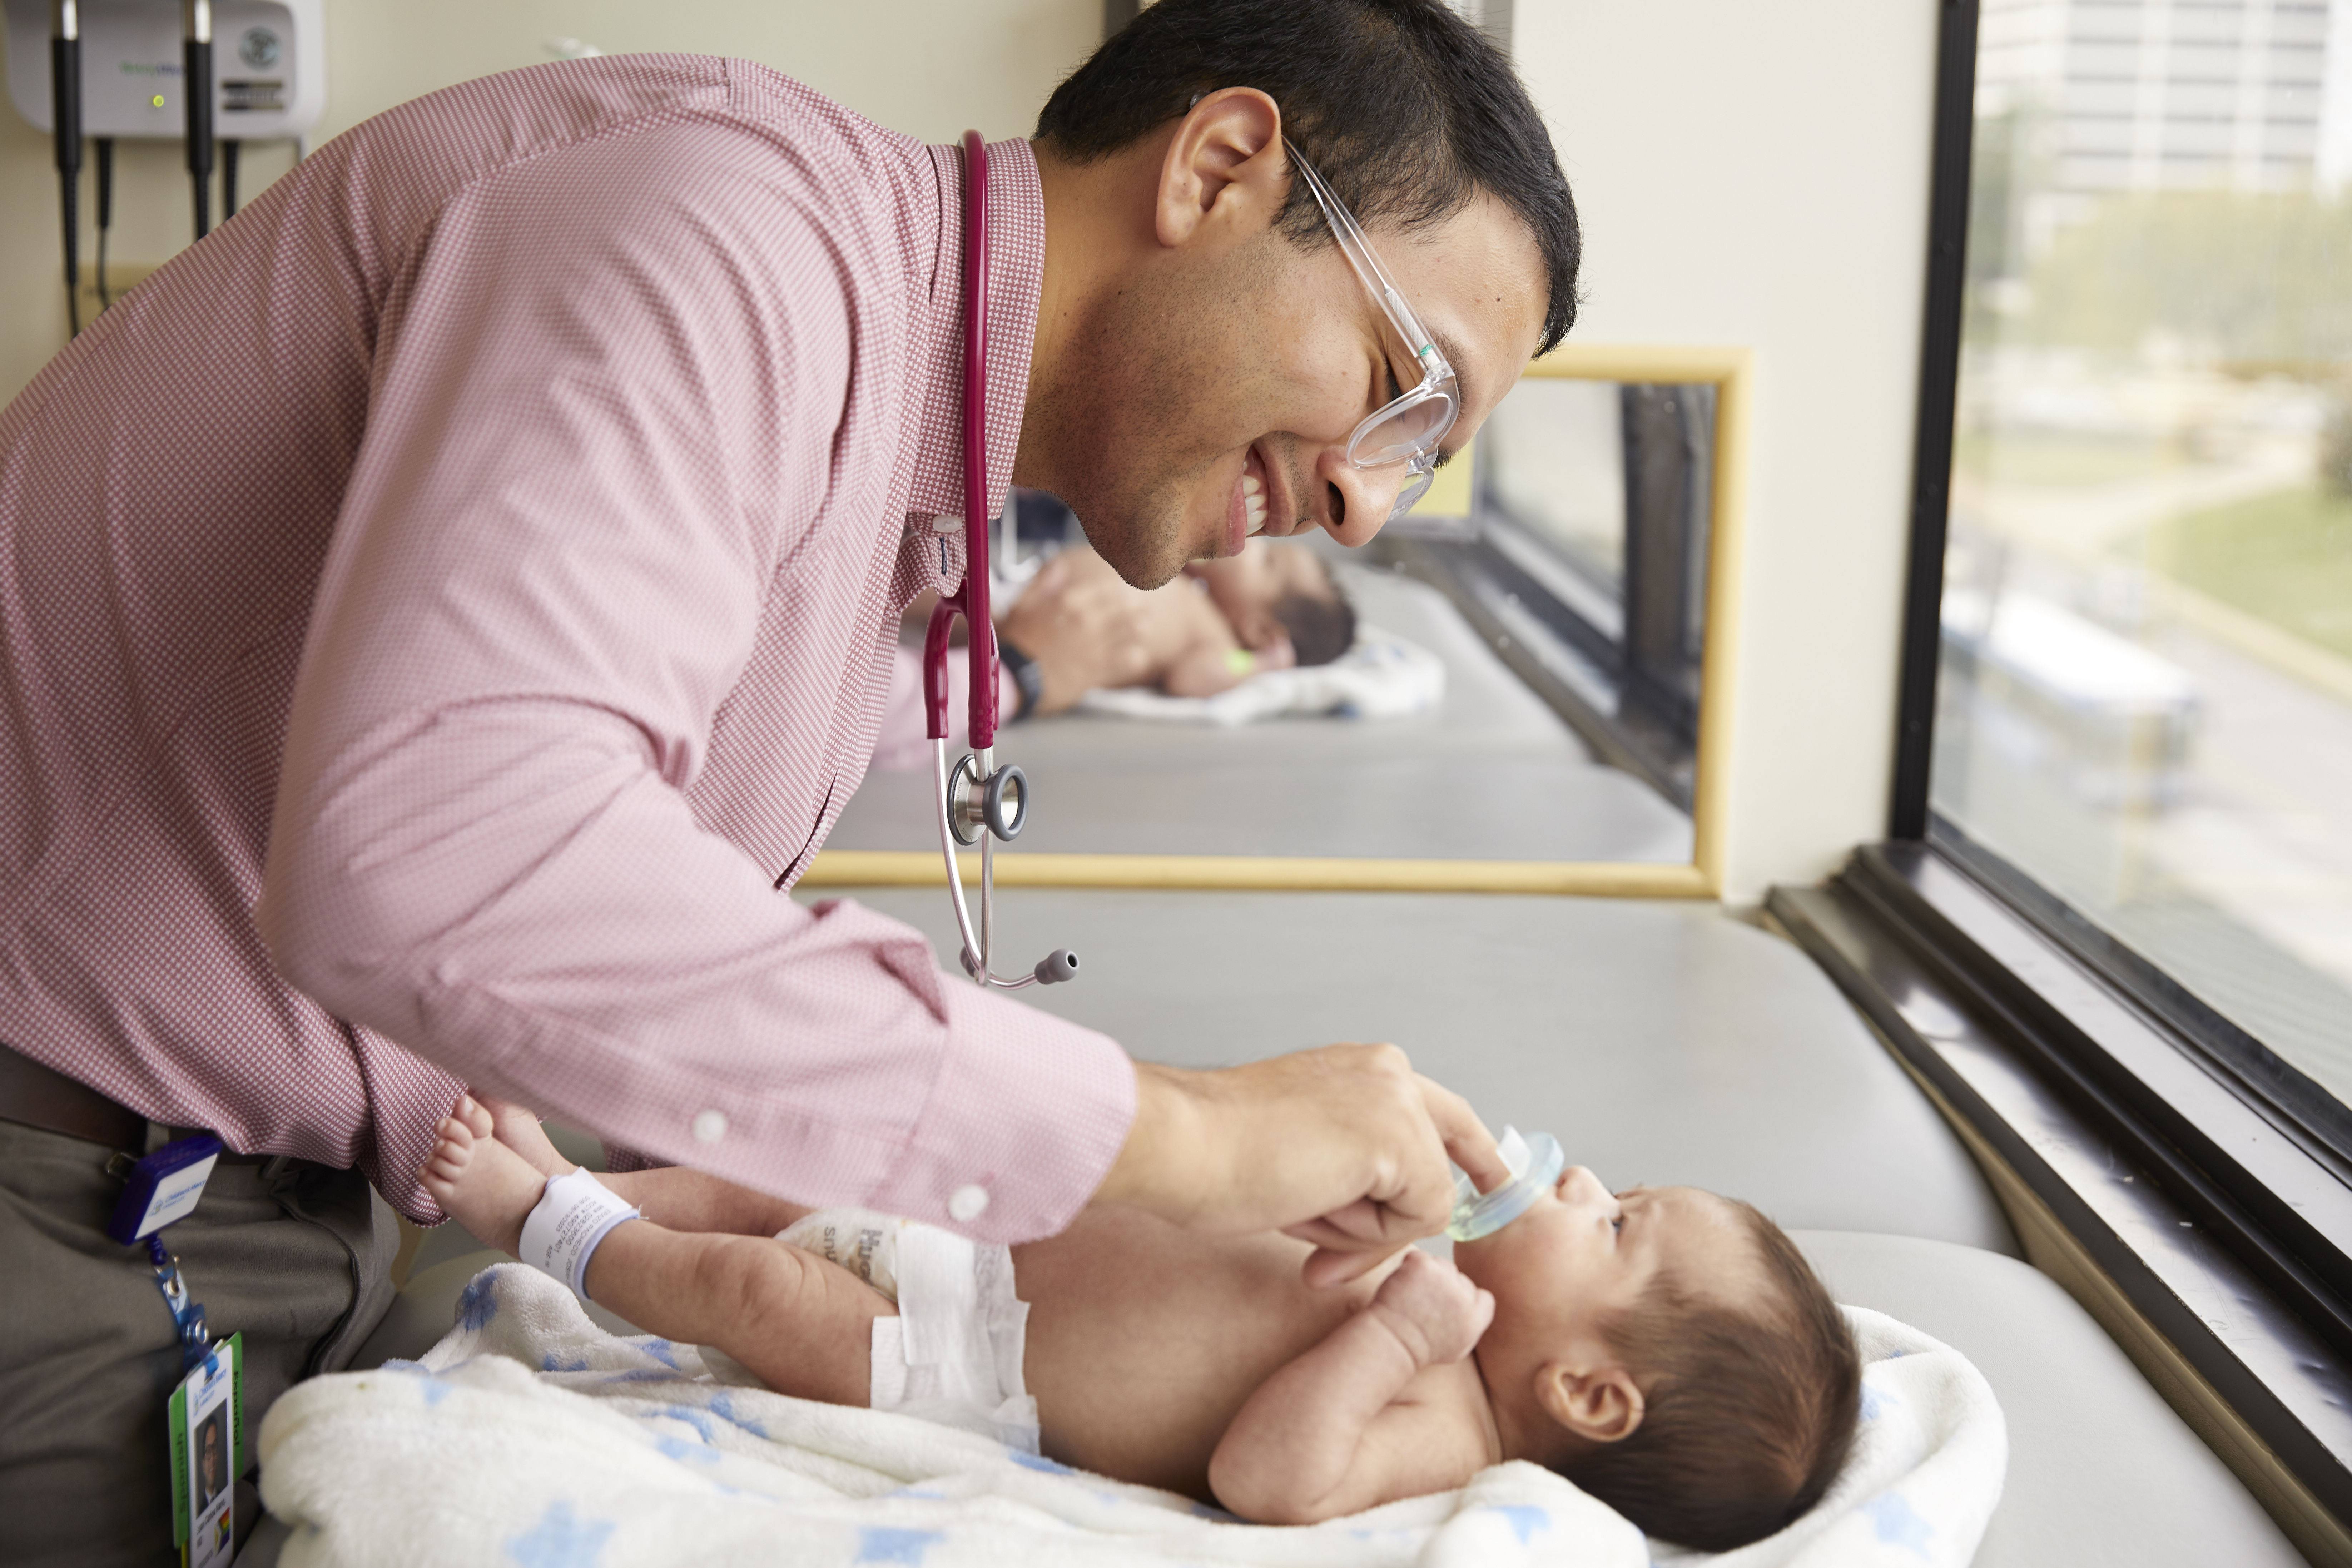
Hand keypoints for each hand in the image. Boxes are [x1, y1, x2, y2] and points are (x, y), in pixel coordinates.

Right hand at [999, 551, 1152, 712]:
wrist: (1012, 679)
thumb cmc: (1013, 643)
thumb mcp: (1021, 605)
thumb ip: (1043, 583)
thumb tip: (1060, 565)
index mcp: (1068, 601)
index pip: (1108, 587)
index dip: (1122, 588)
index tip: (1128, 590)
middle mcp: (1086, 620)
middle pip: (1128, 606)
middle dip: (1137, 606)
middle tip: (1141, 609)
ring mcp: (1094, 645)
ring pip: (1134, 630)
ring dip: (1140, 628)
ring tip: (1143, 628)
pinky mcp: (1098, 670)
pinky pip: (1131, 660)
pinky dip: (1137, 656)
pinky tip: (1136, 655)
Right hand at [1092, 1046, 1506, 1286]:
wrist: (1179, 1145)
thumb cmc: (1215, 1155)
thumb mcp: (1303, 1155)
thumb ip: (1352, 1172)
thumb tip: (1388, 1224)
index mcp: (1362, 1069)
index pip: (1441, 1114)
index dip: (1473, 1155)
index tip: (1500, 1183)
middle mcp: (1389, 1071)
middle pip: (1443, 1162)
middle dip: (1401, 1221)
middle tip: (1350, 1247)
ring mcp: (1398, 1100)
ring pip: (1424, 1202)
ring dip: (1364, 1231)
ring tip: (1298, 1210)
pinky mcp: (1398, 1139)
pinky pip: (1416, 1220)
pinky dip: (1367, 1237)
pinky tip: (1311, 1209)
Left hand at [1367, 1249, 1494, 1366]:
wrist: (1392, 1340)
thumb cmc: (1420, 1348)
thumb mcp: (1457, 1348)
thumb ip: (1472, 1326)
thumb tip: (1477, 1307)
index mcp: (1475, 1317)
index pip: (1482, 1297)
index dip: (1464, 1300)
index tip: (1446, 1308)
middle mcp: (1463, 1296)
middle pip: (1459, 1278)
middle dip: (1444, 1286)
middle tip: (1424, 1303)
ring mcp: (1443, 1277)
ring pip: (1441, 1265)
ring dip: (1428, 1274)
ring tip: (1412, 1296)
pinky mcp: (1423, 1265)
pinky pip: (1420, 1257)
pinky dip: (1410, 1267)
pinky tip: (1404, 1285)